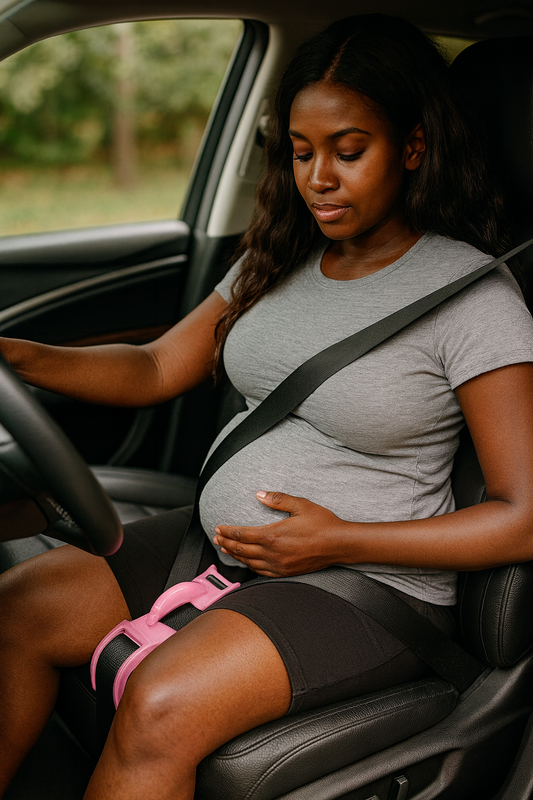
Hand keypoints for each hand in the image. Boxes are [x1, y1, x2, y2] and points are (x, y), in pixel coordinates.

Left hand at [213, 491, 344, 576]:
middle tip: (216, 538)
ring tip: (226, 549)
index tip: (219, 527)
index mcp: (273, 535)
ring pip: (249, 562)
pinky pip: (262, 572)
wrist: (339, 544)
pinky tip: (247, 563)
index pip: (242, 535)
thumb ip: (277, 499)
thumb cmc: (322, 523)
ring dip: (235, 556)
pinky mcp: (286, 572)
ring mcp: (279, 565)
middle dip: (226, 543)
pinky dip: (250, 567)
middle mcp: (273, 553)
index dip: (228, 531)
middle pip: (241, 550)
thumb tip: (259, 494)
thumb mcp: (300, 505)